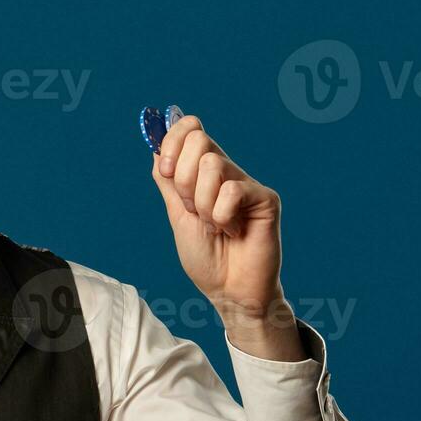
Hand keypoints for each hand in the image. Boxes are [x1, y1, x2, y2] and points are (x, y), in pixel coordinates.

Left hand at [150, 111, 303, 359]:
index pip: (190, 129)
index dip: (172, 140)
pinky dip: (221, 217)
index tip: (166, 169)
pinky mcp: (265, 198)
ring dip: (202, 204)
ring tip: (215, 226)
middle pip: (198, 140)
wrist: (228, 291)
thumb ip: (169, 182)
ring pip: (211, 165)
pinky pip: (231, 191)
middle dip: (183, 180)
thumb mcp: (177, 215)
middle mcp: (227, 172)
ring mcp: (246, 183)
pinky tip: (233, 232)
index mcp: (204, 173)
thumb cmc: (207, 258)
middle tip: (194, 211)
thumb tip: (156, 148)